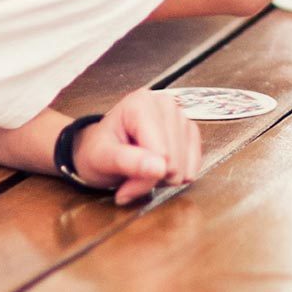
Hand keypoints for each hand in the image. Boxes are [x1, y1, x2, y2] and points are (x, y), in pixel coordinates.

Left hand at [72, 89, 202, 205]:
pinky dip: (176, 174)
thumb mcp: (102, 159)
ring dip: (163, 178)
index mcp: (141, 104)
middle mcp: (165, 104)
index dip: (143, 178)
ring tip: (143, 170)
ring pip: (185, 166)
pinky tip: (159, 169)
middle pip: (174, 161)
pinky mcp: (189, 130)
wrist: (100, 150)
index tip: (124, 187)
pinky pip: (194, 163)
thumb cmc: (97, 151)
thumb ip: (129, 162)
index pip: (160, 154)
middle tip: (131, 178)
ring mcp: (180, 116)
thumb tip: (160, 167)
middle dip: (152, 179)